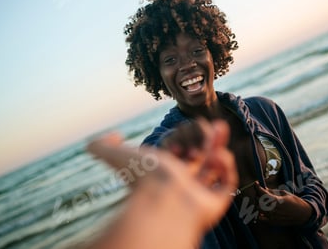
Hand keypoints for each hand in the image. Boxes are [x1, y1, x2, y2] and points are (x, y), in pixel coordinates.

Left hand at [86, 120, 237, 248]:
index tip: (177, 139)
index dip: (181, 139)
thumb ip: (102, 145)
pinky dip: (225, 166)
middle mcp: (181, 184)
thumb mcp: (116, 155)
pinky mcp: (214, 203)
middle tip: (213, 124)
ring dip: (218, 147)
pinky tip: (218, 155)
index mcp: (162, 173)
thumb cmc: (142, 178)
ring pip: (214, 168)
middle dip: (206, 139)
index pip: (177, 153)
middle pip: (198, 158)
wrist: (164, 199)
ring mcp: (198, 194)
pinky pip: (225, 183)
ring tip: (221, 128)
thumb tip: (111, 135)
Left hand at [254, 181, 312, 225]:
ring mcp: (272, 217)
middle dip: (258, 194)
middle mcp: (273, 209)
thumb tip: (264, 189)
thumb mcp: (284, 193)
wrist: (302, 214)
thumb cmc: (294, 202)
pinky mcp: (272, 222)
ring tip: (262, 200)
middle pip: (258, 200)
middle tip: (261, 191)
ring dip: (258, 203)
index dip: (257, 186)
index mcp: (276, 200)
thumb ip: (273, 191)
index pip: (262, 192)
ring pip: (258, 208)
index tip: (256, 183)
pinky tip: (263, 209)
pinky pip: (260, 218)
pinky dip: (259, 212)